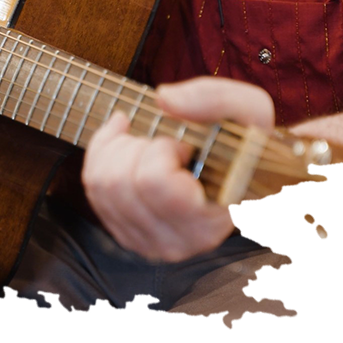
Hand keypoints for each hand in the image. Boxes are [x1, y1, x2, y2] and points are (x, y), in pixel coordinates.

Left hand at [82, 77, 274, 262]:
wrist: (244, 174)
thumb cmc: (247, 146)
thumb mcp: (250, 112)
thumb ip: (215, 99)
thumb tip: (163, 99)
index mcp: (208, 222)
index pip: (154, 182)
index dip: (161, 150)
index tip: (184, 145)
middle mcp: (175, 243)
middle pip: (119, 182)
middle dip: (137, 145)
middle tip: (166, 143)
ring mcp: (146, 242)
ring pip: (100, 184)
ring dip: (119, 148)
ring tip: (151, 145)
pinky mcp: (125, 234)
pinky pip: (92, 188)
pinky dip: (103, 154)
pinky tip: (129, 144)